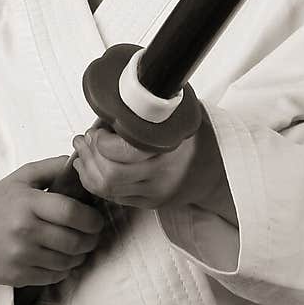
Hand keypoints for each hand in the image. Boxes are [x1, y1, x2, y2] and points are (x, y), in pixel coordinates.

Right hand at [0, 156, 105, 286]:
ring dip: (81, 256)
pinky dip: (64, 269)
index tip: (97, 220)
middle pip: (74, 240)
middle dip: (91, 239)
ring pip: (67, 261)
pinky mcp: (18, 276)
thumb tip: (79, 162)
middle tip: (93, 235)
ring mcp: (20, 256)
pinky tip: (63, 259)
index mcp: (28, 203)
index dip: (92, 219)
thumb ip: (51, 167)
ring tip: (81, 247)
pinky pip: (54, 277)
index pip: (71, 212)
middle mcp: (24, 230)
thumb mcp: (20, 178)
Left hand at [72, 115, 233, 217]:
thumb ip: (152, 108)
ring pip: (108, 189)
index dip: (101, 142)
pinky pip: (114, 198)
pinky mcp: (149, 204)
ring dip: (88, 170)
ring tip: (82, 151)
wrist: (220, 171)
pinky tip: (90, 167)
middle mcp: (163, 176)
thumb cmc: (198, 136)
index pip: (123, 153)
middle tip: (83, 139)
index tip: (95, 129)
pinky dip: (96, 182)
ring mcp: (155, 194)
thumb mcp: (181, 114)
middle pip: (111, 175)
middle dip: (90, 156)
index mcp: (171, 150)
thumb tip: (114, 100)